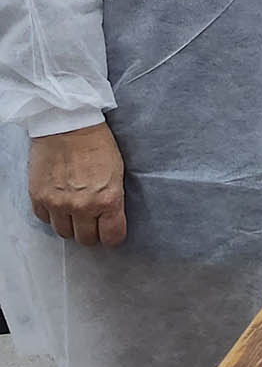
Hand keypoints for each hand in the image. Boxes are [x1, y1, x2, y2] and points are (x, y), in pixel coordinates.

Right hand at [28, 122, 126, 247]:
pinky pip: (45, 220)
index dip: (112, 238)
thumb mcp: (117, 174)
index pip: (112, 237)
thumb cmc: (97, 145)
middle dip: (92, 233)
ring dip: (71, 226)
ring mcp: (58, 203)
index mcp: (107, 200)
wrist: (68, 127)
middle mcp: (82, 206)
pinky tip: (59, 204)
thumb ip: (113, 200)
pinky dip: (53, 216)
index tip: (111, 234)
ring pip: (64, 233)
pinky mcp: (38, 197)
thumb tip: (110, 219)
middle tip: (93, 224)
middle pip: (86, 239)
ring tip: (76, 214)